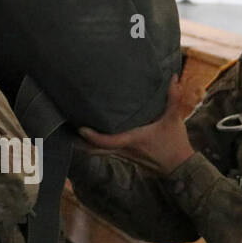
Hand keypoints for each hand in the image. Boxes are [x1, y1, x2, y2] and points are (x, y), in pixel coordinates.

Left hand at [78, 76, 195, 175]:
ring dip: (83, 144)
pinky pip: (103, 152)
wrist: (179, 166)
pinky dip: (92, 146)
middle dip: (78, 142)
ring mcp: (123, 155)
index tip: (80, 128)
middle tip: (62, 131)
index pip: (108, 141)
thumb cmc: (175, 143)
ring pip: (97, 152)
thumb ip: (173, 97)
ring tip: (68, 133)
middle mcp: (124, 149)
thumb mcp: (174, 119)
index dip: (93, 137)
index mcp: (133, 140)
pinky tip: (84, 139)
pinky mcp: (125, 157)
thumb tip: (172, 76)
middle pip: (94, 150)